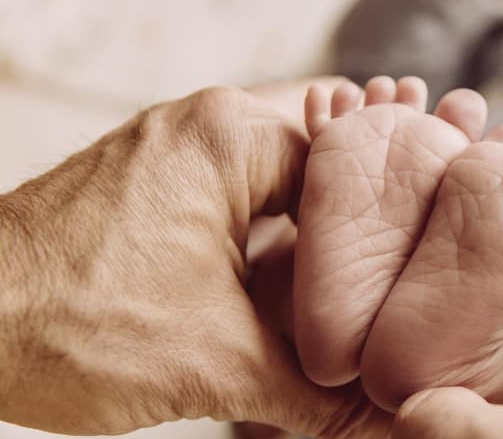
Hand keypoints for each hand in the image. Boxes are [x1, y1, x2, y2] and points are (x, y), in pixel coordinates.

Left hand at [0, 81, 390, 436]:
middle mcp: (207, 123)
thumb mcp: (216, 364)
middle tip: (392, 292)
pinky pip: (239, 201)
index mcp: (233, 136)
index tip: (411, 288)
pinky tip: (287, 294)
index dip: (391, 236)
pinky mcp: (151, 182)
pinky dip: (269, 244)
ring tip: (350, 297)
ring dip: (314, 244)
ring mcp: (175, 150)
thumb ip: (317, 393)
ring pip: (283, 191)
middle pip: (325, 174)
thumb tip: (385, 423)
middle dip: (357, 236)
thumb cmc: (61, 324)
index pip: (357, 170)